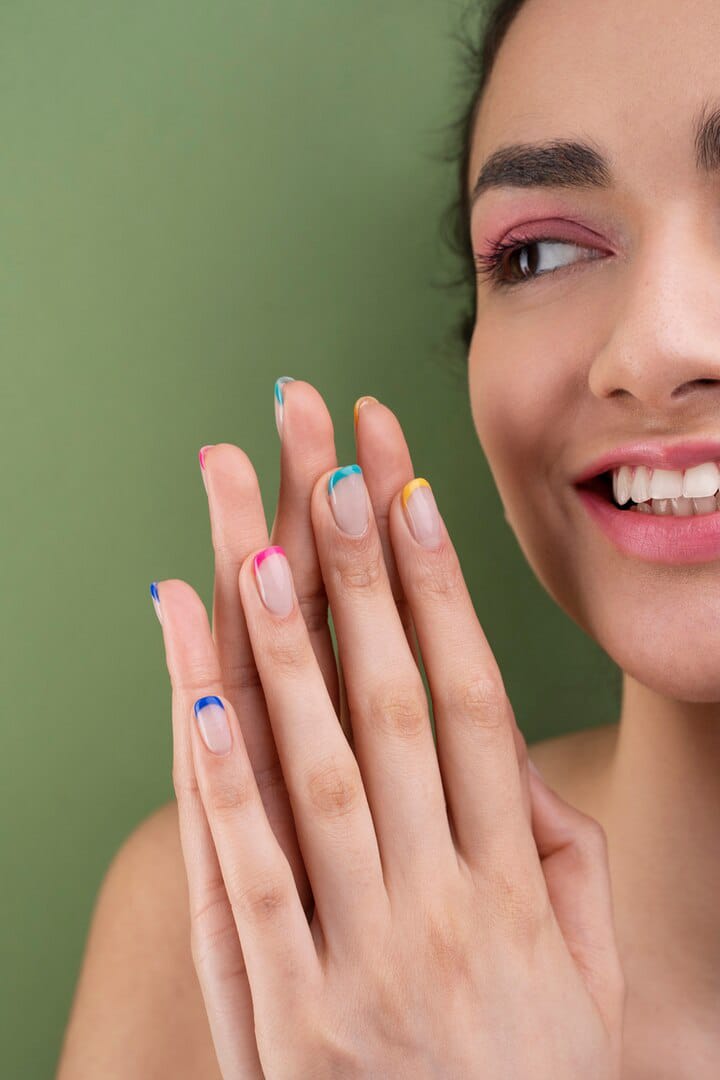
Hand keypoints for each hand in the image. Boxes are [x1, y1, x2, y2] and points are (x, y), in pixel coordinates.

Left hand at [153, 387, 624, 1077]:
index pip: (475, 705)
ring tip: (257, 546)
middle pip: (395, 708)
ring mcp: (358, 962)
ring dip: (285, 655)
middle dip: (361, 581)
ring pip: (315, 776)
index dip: (443, 596)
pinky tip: (197, 695)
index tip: (412, 500)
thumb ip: (567, 869)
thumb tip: (529, 772)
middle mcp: (440, 909)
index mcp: (513, 889)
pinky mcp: (288, 1021)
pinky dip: (223, 785)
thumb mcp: (589, 984)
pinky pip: (251, 884)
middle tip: (329, 471)